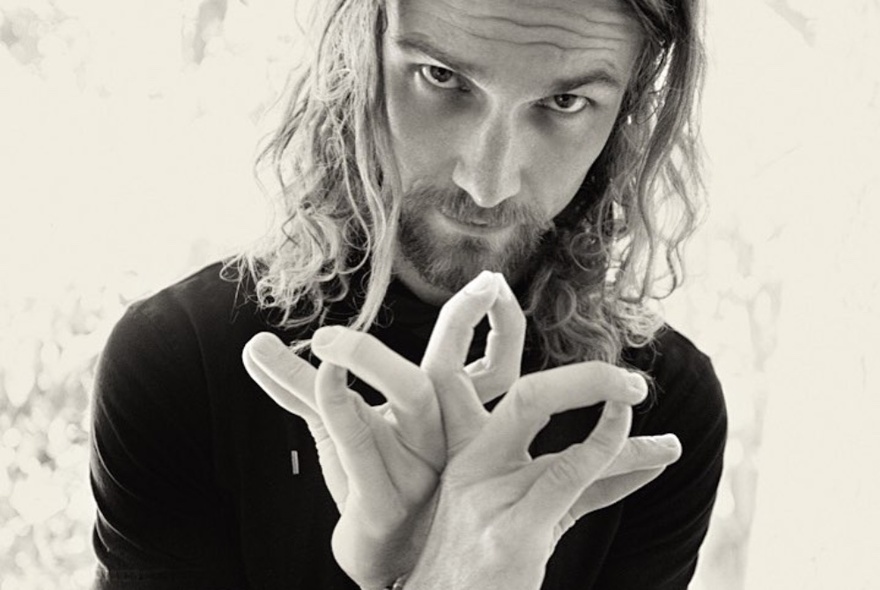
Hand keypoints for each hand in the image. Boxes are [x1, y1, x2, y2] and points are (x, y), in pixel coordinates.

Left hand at [241, 271, 521, 588]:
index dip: (502, 323)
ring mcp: (417, 468)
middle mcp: (443, 438)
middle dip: (462, 320)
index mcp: (451, 418)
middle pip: (470, 370)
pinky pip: (358, 441)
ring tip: (323, 336)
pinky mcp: (381, 499)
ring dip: (370, 354)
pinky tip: (311, 370)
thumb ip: (302, 384)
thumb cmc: (369, 478)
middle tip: (455, 285)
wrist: (375, 551)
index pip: (496, 364)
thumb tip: (253, 342)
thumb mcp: (338, 423)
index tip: (493, 281)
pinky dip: (332, 398)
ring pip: (413, 394)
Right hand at [403, 292, 682, 588]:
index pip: (463, 373)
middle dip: (577, 372)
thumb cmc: (483, 567)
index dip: (481, 326)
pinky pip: (571, 471)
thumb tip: (646, 454)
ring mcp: (489, 494)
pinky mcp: (515, 531)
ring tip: (639, 393)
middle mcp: (470, 464)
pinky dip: (614, 449)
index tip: (499, 292)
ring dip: (607, 402)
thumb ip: (579, 478)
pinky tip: (650, 447)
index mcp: (459, 452)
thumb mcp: (522, 511)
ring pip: (544, 414)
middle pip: (523, 391)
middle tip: (629, 378)